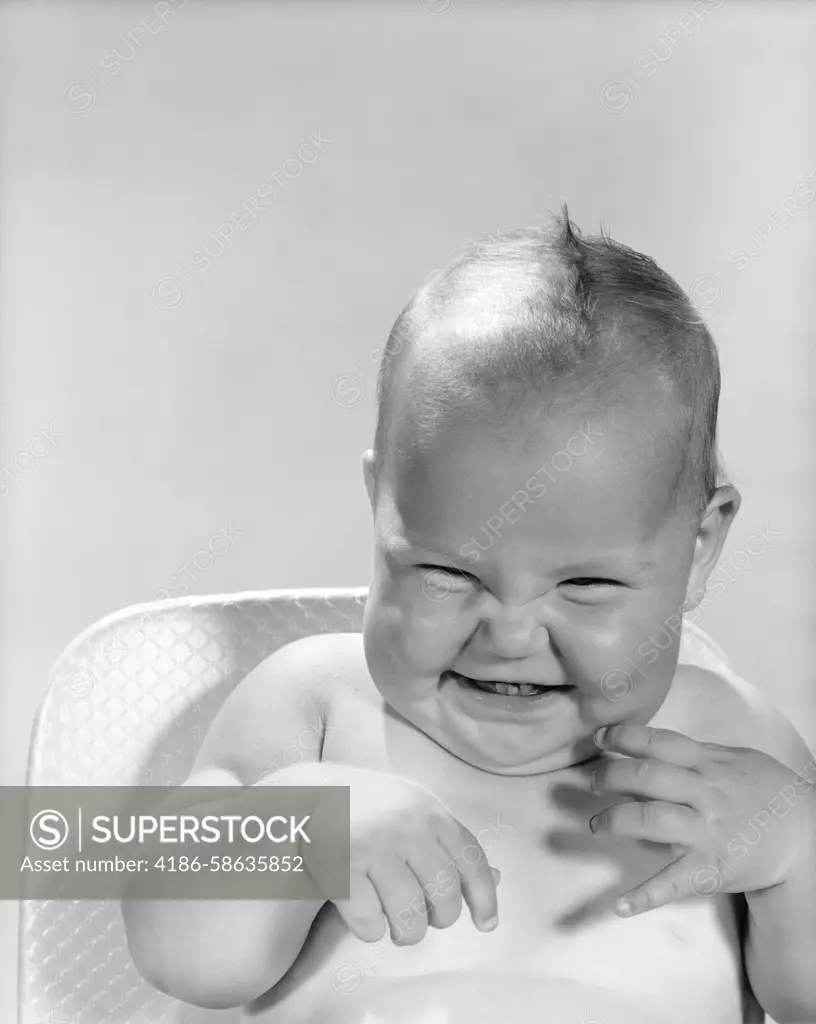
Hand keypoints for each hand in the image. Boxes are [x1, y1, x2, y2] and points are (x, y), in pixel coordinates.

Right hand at [312, 765, 499, 945]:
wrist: (307, 793)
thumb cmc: (371, 810)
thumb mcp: (415, 813)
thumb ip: (451, 845)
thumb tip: (498, 880)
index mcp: (429, 813)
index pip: (472, 862)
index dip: (485, 899)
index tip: (486, 925)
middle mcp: (406, 827)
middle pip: (444, 897)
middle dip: (438, 919)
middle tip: (422, 919)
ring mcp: (372, 846)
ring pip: (410, 918)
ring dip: (406, 933)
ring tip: (396, 926)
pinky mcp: (340, 867)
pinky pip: (370, 924)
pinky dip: (370, 930)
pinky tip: (364, 914)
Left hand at [589, 723, 815, 916]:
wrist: (806, 836)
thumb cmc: (766, 792)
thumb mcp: (736, 759)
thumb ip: (696, 752)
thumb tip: (650, 745)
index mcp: (708, 763)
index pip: (659, 743)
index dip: (624, 737)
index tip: (600, 737)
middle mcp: (704, 793)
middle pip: (647, 776)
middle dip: (611, 775)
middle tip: (590, 780)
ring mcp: (706, 831)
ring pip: (651, 819)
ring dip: (615, 820)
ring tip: (596, 824)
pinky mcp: (710, 868)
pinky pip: (674, 881)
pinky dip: (646, 895)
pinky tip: (620, 905)